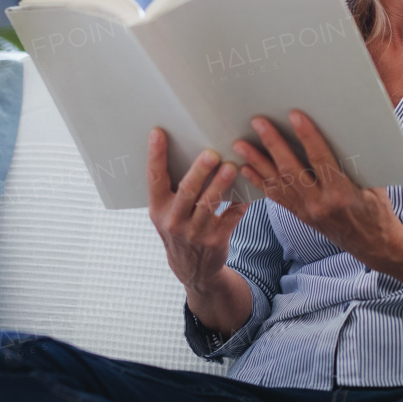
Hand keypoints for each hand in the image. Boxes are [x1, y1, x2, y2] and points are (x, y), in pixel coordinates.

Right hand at [146, 126, 249, 291]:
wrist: (191, 269)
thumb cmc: (179, 228)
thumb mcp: (166, 212)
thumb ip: (172, 189)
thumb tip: (187, 148)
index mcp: (158, 208)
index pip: (155, 178)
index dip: (155, 155)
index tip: (158, 133)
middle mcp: (174, 220)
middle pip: (187, 191)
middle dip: (199, 172)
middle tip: (211, 154)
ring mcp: (195, 232)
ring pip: (209, 204)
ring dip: (221, 184)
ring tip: (231, 167)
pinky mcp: (216, 240)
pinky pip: (231, 216)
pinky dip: (240, 202)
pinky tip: (247, 188)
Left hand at [235, 110, 400, 265]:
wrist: (373, 245)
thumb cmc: (377, 210)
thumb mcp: (373, 184)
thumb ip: (355, 163)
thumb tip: (341, 131)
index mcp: (341, 193)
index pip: (320, 159)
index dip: (307, 136)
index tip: (294, 116)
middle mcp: (320, 204)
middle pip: (291, 169)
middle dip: (272, 144)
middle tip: (258, 123)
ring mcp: (307, 211)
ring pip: (278, 183)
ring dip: (257, 162)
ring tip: (240, 145)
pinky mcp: (301, 216)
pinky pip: (276, 197)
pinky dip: (260, 181)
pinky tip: (247, 168)